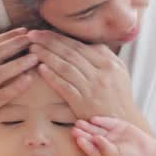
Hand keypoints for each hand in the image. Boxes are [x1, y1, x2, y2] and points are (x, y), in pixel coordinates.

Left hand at [27, 31, 145, 126]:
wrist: (123, 123)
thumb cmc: (118, 97)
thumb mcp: (120, 73)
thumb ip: (105, 56)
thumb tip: (87, 42)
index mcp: (110, 63)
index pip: (79, 45)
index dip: (59, 37)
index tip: (43, 32)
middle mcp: (102, 73)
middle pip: (70, 53)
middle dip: (49, 42)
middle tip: (32, 35)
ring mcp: (92, 88)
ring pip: (65, 67)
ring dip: (47, 56)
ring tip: (32, 49)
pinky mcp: (83, 103)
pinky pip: (64, 86)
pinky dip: (52, 76)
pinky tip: (40, 69)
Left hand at [72, 116, 155, 155]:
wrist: (148, 155)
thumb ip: (106, 149)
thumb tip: (96, 138)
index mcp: (102, 155)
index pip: (90, 149)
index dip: (83, 144)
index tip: (78, 139)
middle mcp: (104, 144)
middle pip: (90, 138)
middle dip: (82, 133)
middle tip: (74, 129)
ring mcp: (111, 134)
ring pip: (97, 129)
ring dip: (88, 126)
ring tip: (79, 123)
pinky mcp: (118, 126)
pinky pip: (108, 122)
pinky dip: (101, 121)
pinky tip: (94, 119)